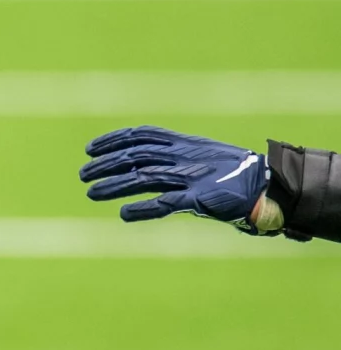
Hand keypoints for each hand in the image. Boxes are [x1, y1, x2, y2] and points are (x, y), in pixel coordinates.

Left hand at [81, 125, 277, 233]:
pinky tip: (124, 214)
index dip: (114, 140)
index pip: (142, 135)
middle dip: (107, 164)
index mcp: (184, 144)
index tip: (90, 149)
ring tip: (90, 193)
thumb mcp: (199, 157)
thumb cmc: (229, 173)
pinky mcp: (199, 198)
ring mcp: (192, 177)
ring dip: (114, 185)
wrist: (265, 185)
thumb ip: (171, 158)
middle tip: (82, 175)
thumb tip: (136, 166)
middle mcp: (184, 157)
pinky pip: (166, 203)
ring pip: (144, 178)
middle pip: (137, 156)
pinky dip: (144, 208)